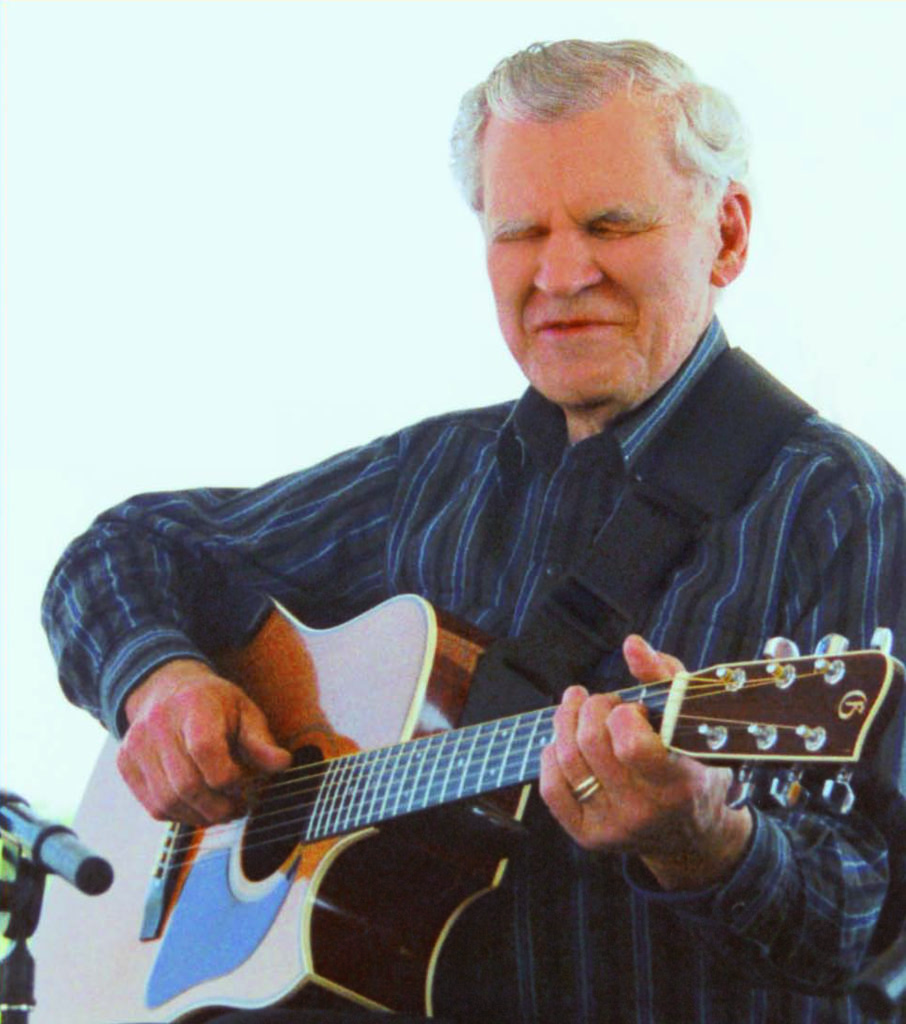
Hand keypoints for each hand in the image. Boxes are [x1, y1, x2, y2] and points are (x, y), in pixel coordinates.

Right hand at [118, 659, 291, 824]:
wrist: (168, 688)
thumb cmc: (213, 704)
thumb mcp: (245, 711)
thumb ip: (261, 741)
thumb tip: (283, 764)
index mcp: (194, 705)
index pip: (205, 750)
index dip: (229, 777)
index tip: (245, 783)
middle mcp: (158, 724)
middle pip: (186, 783)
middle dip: (218, 806)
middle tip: (237, 808)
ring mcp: (137, 745)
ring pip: (167, 801)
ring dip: (199, 816)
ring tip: (221, 810)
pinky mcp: (126, 764)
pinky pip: (153, 806)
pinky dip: (179, 815)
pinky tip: (198, 807)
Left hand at [539, 635, 751, 889]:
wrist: (695, 835)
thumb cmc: (695, 764)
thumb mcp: (695, 721)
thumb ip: (666, 678)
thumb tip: (631, 645)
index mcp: (678, 783)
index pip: (632, 746)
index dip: (623, 715)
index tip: (632, 708)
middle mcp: (645, 811)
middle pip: (592, 744)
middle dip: (593, 707)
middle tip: (605, 703)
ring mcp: (614, 827)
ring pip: (567, 760)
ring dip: (567, 721)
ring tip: (580, 708)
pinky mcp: (589, 837)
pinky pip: (552, 788)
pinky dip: (552, 756)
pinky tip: (565, 742)